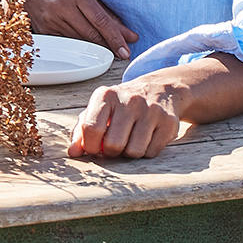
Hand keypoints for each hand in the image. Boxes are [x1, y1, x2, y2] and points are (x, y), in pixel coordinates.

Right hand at [18, 0, 138, 55]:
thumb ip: (105, 12)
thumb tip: (127, 34)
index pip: (101, 20)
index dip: (115, 37)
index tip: (126, 50)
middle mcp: (63, 7)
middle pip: (92, 33)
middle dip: (109, 45)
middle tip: (123, 54)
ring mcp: (52, 20)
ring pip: (81, 41)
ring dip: (97, 47)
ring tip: (109, 50)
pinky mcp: (45, 31)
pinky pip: (68, 43)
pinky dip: (80, 47)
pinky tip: (88, 47)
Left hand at [68, 80, 184, 158]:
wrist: (160, 90)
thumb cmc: (122, 105)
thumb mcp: (100, 110)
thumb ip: (82, 130)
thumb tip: (73, 153)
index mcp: (106, 95)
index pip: (91, 128)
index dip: (90, 146)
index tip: (94, 149)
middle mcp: (129, 100)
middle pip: (114, 144)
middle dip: (112, 152)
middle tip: (115, 145)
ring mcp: (151, 110)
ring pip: (135, 151)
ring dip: (130, 153)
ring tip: (131, 140)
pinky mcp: (168, 122)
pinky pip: (152, 152)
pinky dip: (147, 152)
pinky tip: (146, 139)